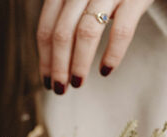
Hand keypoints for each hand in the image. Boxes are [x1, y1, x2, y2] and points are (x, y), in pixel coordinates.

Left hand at [37, 0, 153, 93]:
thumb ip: (67, 17)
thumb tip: (54, 62)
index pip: (47, 28)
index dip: (45, 59)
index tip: (48, 81)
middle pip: (62, 34)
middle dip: (59, 67)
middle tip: (60, 89)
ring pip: (86, 33)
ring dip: (79, 64)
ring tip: (77, 83)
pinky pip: (121, 31)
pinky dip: (112, 54)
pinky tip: (105, 70)